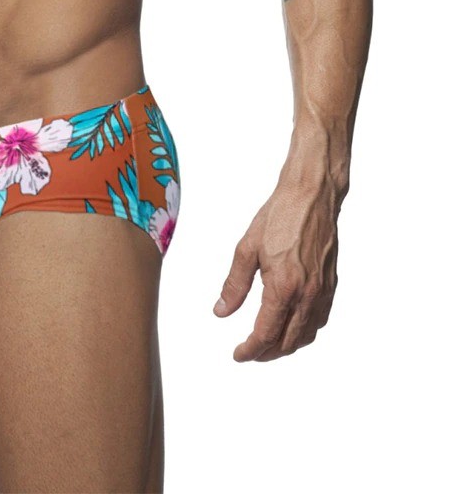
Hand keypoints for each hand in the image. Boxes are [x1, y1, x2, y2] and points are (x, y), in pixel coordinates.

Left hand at [213, 180, 338, 361]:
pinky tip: (292, 326)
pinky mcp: (331, 283)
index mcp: (283, 287)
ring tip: (268, 345)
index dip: (251, 349)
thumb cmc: (278, 217)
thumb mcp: (246, 249)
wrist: (312, 197)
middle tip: (250, 353)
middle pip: (288, 341)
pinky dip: (305, 331)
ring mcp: (323, 291)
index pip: (266, 333)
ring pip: (307, 335)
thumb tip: (221, 310)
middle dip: (267, 353)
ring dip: (287, 346)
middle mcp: (307, 294)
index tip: (239, 355)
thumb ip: (234, 284)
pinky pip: (320, 319)